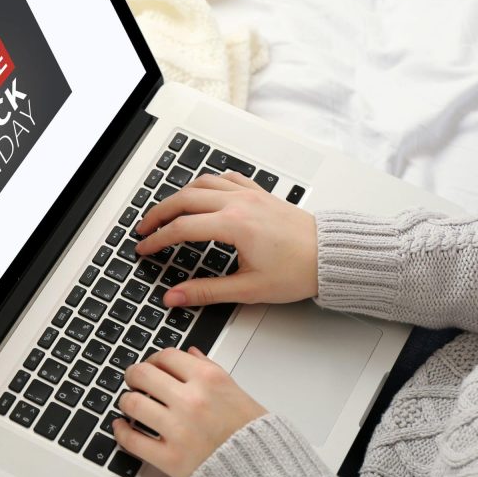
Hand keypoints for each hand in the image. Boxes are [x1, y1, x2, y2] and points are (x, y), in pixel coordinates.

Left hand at [112, 347, 265, 476]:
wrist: (262, 469)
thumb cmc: (251, 431)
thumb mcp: (234, 390)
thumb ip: (208, 368)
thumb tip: (189, 354)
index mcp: (208, 379)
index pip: (166, 355)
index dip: (153, 358)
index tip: (152, 365)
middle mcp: (191, 400)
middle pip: (142, 374)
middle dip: (134, 375)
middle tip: (134, 380)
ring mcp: (179, 429)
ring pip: (132, 403)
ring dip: (126, 401)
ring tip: (131, 404)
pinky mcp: (170, 458)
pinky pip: (132, 440)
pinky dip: (121, 431)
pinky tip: (123, 427)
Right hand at [135, 170, 316, 307]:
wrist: (333, 256)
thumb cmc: (300, 270)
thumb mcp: (249, 289)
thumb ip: (206, 292)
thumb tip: (176, 297)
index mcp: (234, 225)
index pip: (181, 229)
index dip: (157, 240)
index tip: (144, 248)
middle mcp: (238, 203)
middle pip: (184, 199)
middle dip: (158, 213)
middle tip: (144, 228)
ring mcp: (249, 194)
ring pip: (202, 183)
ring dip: (179, 196)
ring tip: (166, 211)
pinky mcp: (260, 193)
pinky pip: (226, 178)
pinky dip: (207, 183)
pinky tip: (203, 192)